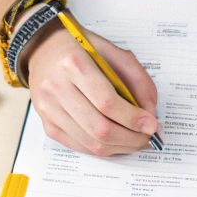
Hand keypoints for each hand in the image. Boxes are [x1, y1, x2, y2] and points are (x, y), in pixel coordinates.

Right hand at [25, 22, 160, 156]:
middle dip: (130, 138)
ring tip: (135, 141)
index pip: (106, 102)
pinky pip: (79, 146)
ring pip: (90, 143)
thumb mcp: (113, 51)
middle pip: (99, 128)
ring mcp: (48, 109)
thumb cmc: (80, 48)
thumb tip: (149, 112)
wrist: (44, 48)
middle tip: (147, 137)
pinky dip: (103, 148)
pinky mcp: (47, 123)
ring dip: (119, 147)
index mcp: (74, 64)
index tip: (152, 124)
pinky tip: (116, 142)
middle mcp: (56, 88)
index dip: (132, 118)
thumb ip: (136, 78)